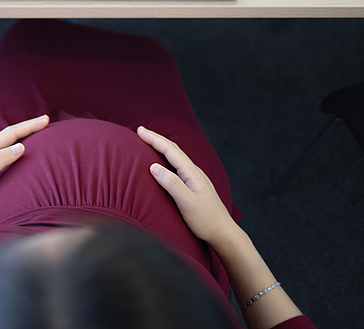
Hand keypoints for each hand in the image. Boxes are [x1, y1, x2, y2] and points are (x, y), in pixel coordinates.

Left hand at [0, 115, 49, 227]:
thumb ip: (0, 160)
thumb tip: (20, 146)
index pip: (12, 133)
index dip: (30, 126)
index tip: (46, 120)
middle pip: (9, 134)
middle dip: (28, 127)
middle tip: (45, 121)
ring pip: (6, 141)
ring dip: (21, 135)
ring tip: (35, 132)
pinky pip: (2, 150)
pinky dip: (14, 145)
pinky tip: (16, 150)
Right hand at [138, 126, 238, 247]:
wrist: (224, 233)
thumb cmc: (206, 221)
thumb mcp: (187, 203)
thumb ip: (172, 184)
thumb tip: (153, 166)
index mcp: (192, 173)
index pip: (170, 151)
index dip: (154, 139)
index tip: (140, 130)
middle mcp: (194, 172)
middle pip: (173, 150)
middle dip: (156, 139)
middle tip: (141, 131)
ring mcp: (195, 178)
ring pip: (176, 157)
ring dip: (162, 147)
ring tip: (149, 142)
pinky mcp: (194, 186)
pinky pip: (178, 166)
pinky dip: (167, 158)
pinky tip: (164, 163)